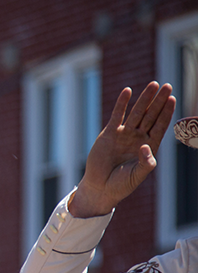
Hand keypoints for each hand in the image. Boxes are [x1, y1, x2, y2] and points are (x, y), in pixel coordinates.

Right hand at [71, 82, 175, 217]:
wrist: (99, 188)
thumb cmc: (121, 185)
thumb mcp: (137, 176)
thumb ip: (146, 163)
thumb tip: (146, 146)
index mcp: (149, 147)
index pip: (160, 126)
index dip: (166, 113)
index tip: (172, 99)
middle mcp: (138, 138)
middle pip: (151, 115)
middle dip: (159, 101)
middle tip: (167, 86)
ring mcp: (124, 134)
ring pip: (137, 112)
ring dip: (145, 98)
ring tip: (153, 84)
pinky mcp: (109, 134)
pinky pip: (117, 115)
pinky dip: (122, 103)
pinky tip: (128, 91)